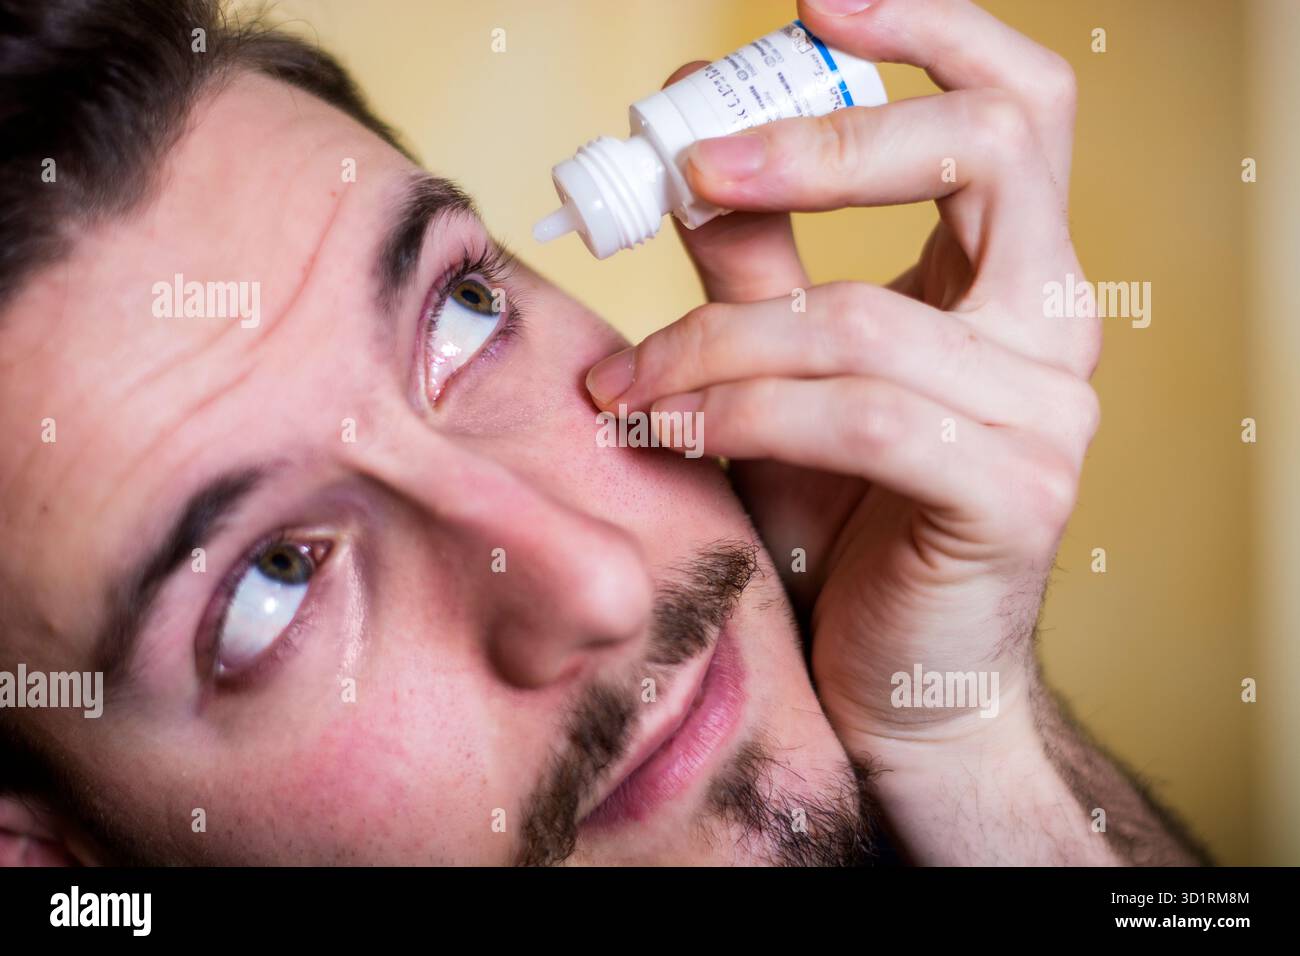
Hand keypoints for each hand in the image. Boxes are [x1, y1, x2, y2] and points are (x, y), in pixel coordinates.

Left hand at [585, 0, 1098, 756]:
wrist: (898, 689)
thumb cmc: (844, 529)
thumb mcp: (784, 378)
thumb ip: (756, 269)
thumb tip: (686, 156)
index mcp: (1015, 281)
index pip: (1017, 109)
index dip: (929, 30)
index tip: (810, 2)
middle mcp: (1054, 328)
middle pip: (985, 151)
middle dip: (821, 140)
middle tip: (692, 164)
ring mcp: (1049, 412)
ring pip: (857, 315)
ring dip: (712, 339)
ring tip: (625, 385)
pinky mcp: (1012, 493)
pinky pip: (854, 413)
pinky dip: (737, 412)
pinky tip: (664, 433)